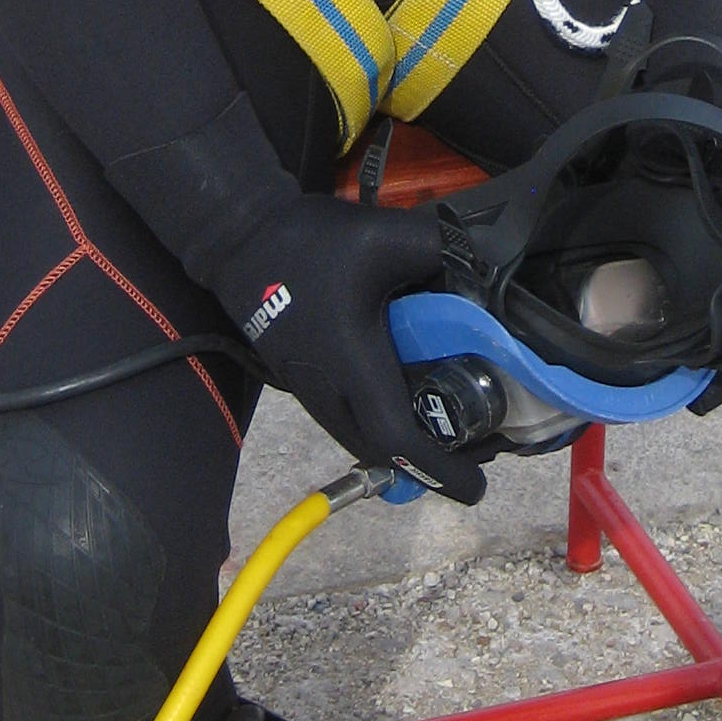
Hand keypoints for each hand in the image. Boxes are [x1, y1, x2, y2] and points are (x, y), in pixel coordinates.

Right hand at [200, 193, 485, 504]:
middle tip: (476, 446)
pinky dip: (381, 419)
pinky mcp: (299, 376)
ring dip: (403, 441)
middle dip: (431, 462)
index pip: (397, 437)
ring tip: (449, 421)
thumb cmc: (310, 241)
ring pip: (360, 437)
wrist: (240, 237)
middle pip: (382, 451)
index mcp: (352, 363)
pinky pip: (345, 417)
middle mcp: (328, 388)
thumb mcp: (389, 235)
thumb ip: (444, 253)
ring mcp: (308, 387)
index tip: (476, 485)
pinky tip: (407, 390)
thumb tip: (481, 275)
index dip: (439, 469)